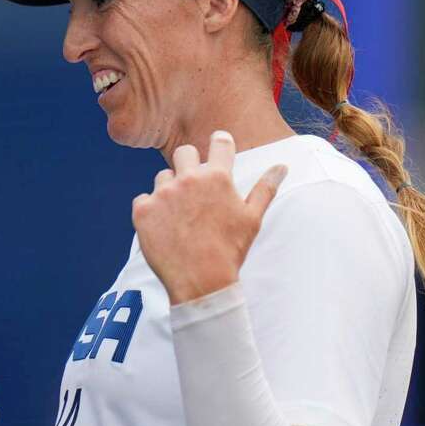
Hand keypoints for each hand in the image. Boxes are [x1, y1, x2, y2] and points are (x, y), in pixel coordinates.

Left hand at [133, 131, 286, 304]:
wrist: (200, 282)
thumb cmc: (229, 251)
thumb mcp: (252, 219)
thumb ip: (265, 188)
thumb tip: (282, 167)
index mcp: (218, 178)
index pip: (219, 142)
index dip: (219, 144)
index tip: (217, 149)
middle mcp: (188, 179)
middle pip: (184, 153)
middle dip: (189, 165)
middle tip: (194, 191)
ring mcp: (163, 194)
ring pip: (162, 177)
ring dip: (169, 190)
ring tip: (180, 217)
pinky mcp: (142, 210)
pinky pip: (143, 199)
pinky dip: (151, 211)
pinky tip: (164, 228)